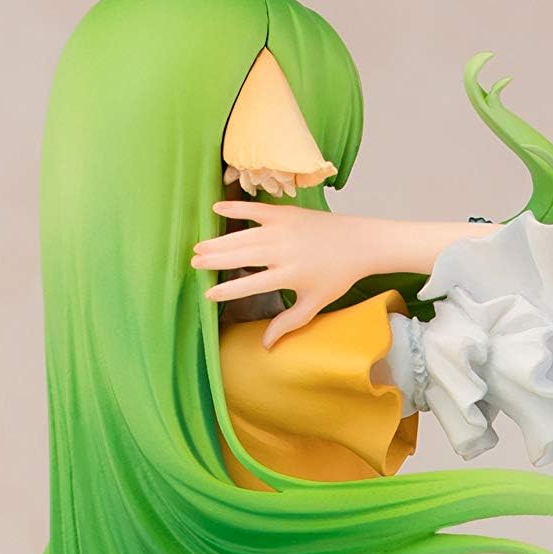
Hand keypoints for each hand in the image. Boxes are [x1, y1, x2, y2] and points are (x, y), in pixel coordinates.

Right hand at [191, 202, 380, 347]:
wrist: (359, 242)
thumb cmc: (336, 277)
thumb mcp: (313, 305)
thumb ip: (288, 323)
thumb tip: (265, 346)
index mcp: (289, 274)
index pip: (251, 284)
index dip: (228, 289)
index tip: (208, 294)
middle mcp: (283, 250)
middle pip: (242, 256)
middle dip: (216, 259)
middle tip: (194, 264)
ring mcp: (284, 228)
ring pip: (244, 235)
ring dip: (220, 240)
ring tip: (198, 247)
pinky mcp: (286, 212)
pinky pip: (256, 209)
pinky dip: (236, 207)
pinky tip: (215, 207)